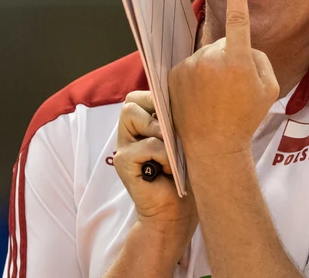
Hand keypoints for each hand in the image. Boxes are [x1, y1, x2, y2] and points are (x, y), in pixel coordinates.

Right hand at [113, 91, 196, 241]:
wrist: (177, 212)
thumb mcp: (183, 140)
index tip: (178, 112)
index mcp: (142, 126)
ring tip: (172, 153)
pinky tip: (169, 170)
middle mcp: (129, 134)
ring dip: (160, 131)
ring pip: (133, 115)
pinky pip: (147, 145)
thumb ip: (175, 120)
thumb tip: (182, 96)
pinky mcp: (122, 162)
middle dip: (155, 110)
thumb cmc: (185, 174)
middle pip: (131, 102)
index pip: (140, 96)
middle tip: (172, 132)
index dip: (157, 97)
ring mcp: (123, 147)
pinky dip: (164, 155)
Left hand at [169, 0, 279, 159]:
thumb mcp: (270, 88)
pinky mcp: (174, 74)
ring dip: (211, 68)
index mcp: (238, 60)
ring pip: (206, 55)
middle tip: (233, 88)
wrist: (212, 146)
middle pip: (224, 44)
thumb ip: (260, 59)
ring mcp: (190, 66)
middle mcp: (211, 58)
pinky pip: (190, 66)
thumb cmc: (245, 119)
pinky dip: (195, 77)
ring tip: (216, 97)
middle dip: (230, 57)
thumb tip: (244, 46)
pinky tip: (200, 98)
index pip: (238, 20)